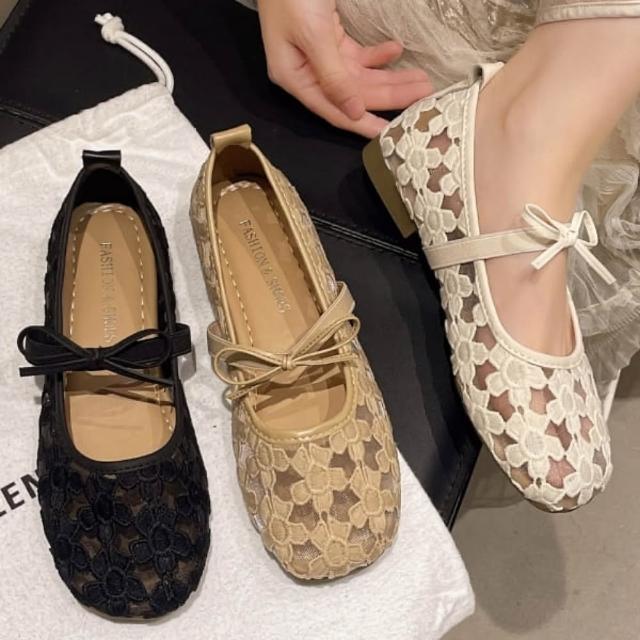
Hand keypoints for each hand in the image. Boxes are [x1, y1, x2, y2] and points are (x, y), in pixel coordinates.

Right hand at [257, 0, 431, 137]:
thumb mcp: (313, 34)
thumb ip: (333, 76)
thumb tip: (354, 112)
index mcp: (295, 78)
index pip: (334, 111)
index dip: (363, 124)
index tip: (391, 135)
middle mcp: (307, 72)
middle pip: (354, 94)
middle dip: (389, 95)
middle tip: (423, 95)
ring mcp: (319, 56)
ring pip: (360, 76)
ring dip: (390, 77)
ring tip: (421, 79)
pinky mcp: (329, 38)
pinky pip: (357, 55)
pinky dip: (377, 54)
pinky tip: (396, 50)